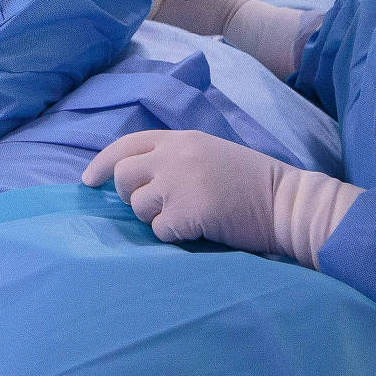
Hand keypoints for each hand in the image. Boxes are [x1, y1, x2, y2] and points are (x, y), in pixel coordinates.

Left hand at [82, 129, 359, 267]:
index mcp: (179, 139)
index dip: (102, 163)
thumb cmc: (250, 183)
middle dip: (130, 196)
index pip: (125, 145)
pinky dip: (175, 236)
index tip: (88, 181)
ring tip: (188, 216)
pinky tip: (199, 229)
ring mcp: (180, 183)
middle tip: (156, 207)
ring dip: (157, 219)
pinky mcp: (189, 211)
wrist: (287, 202)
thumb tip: (132, 179)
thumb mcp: (207, 154)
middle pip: (124, 177)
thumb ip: (172, 158)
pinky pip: (161, 231)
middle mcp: (174, 156)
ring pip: (140, 207)